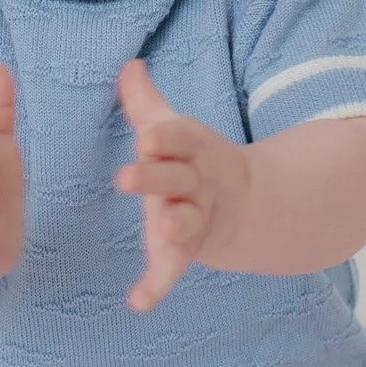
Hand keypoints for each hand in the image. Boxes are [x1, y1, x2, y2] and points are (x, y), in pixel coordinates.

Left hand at [114, 58, 250, 311]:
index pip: (179, 138)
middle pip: (176, 179)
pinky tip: (138, 303)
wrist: (239, 202)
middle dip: (154, 177)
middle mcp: (196, 183)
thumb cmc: (187, 158)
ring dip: (173, 226)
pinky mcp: (185, 250)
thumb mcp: (170, 128)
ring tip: (160, 230)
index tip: (146, 137)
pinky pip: (171, 270)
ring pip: (184, 222)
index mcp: (191, 149)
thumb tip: (129, 63)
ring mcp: (194, 218)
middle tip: (126, 176)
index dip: (165, 137)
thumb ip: (146, 102)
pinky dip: (156, 287)